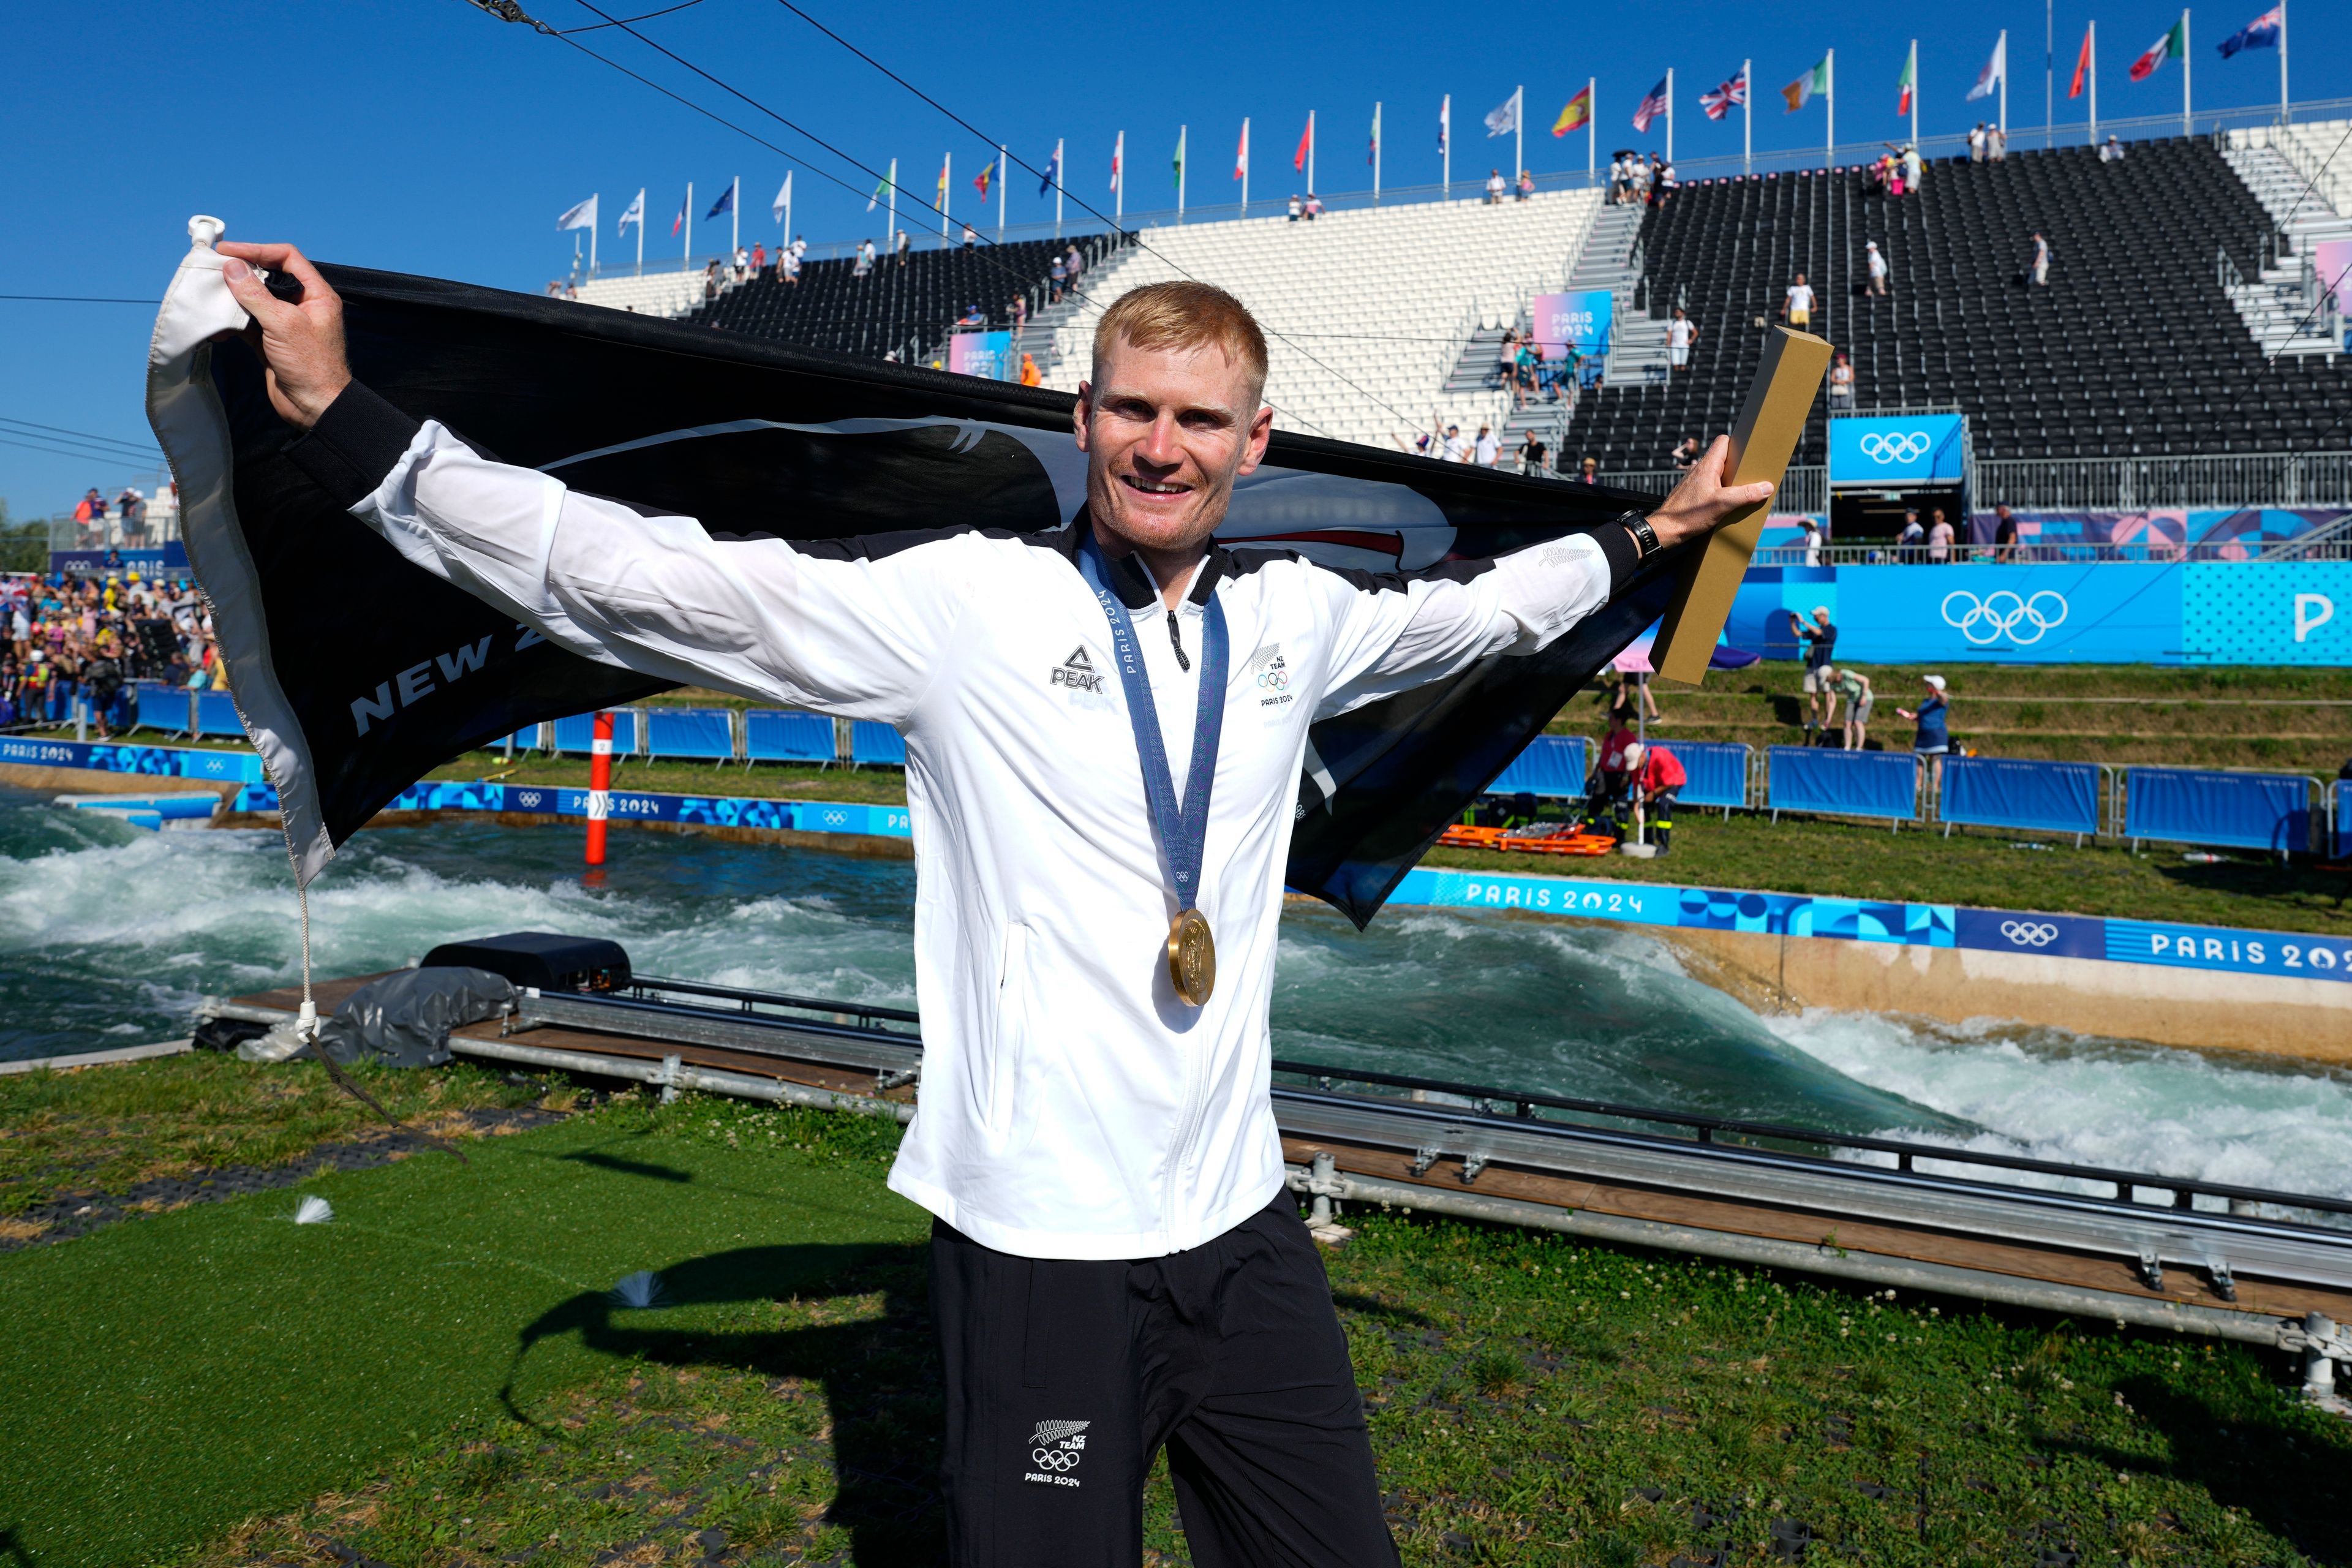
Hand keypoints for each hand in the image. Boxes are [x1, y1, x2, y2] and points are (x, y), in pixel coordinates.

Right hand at [214, 242, 350, 429]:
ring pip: (254, 300)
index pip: (287, 258)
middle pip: (267, 277)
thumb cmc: (310, 365)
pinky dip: (230, 322)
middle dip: (240, 273)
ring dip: (232, 297)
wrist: (314, 407)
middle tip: (212, 270)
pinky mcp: (270, 341)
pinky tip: (215, 324)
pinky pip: (247, 323)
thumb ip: (256, 294)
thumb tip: (232, 267)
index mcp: (316, 294)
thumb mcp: (282, 323)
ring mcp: (285, 323)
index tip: (228, 251)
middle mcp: (302, 305)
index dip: (258, 250)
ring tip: (209, 294)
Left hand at [1644, 434, 1774, 549]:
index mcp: (1707, 466)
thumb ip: (1745, 494)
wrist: (1664, 531)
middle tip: (1752, 477)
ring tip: (1743, 493)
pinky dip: (1722, 492)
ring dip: (1731, 482)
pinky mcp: (1693, 494)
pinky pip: (1712, 486)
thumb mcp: (1722, 504)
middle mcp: (1700, 470)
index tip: (1750, 453)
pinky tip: (1728, 505)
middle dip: (1739, 466)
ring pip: (1718, 474)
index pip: (1723, 441)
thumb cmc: (1688, 515)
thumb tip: (1767, 487)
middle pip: (1724, 459)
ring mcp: (1695, 482)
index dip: (1737, 444)